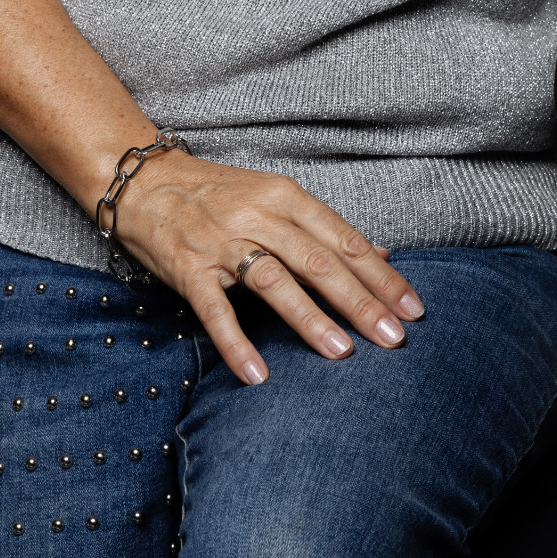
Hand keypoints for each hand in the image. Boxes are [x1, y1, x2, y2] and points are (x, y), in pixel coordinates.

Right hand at [117, 151, 424, 385]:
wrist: (143, 183)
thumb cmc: (218, 194)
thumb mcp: (275, 199)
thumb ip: (325, 230)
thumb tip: (383, 254)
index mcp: (286, 197)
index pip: (344, 240)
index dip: (382, 275)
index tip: (413, 308)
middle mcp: (259, 216)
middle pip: (319, 262)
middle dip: (361, 302)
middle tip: (394, 337)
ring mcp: (222, 242)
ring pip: (275, 281)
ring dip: (311, 319)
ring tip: (343, 353)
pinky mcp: (188, 269)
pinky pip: (214, 310)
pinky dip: (236, 342)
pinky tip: (257, 374)